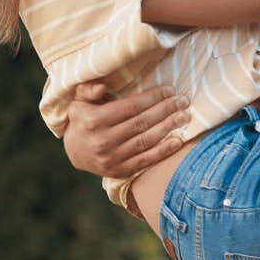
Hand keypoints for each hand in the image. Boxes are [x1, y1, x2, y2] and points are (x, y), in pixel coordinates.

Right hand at [60, 81, 189, 178]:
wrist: (74, 152)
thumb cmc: (82, 119)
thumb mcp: (79, 101)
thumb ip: (88, 90)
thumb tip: (102, 88)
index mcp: (93, 120)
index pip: (130, 107)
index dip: (152, 97)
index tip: (170, 89)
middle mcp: (102, 140)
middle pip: (141, 122)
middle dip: (165, 110)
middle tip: (184, 101)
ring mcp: (111, 158)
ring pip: (146, 140)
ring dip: (168, 128)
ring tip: (185, 117)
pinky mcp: (119, 171)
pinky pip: (146, 160)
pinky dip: (164, 151)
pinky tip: (178, 141)